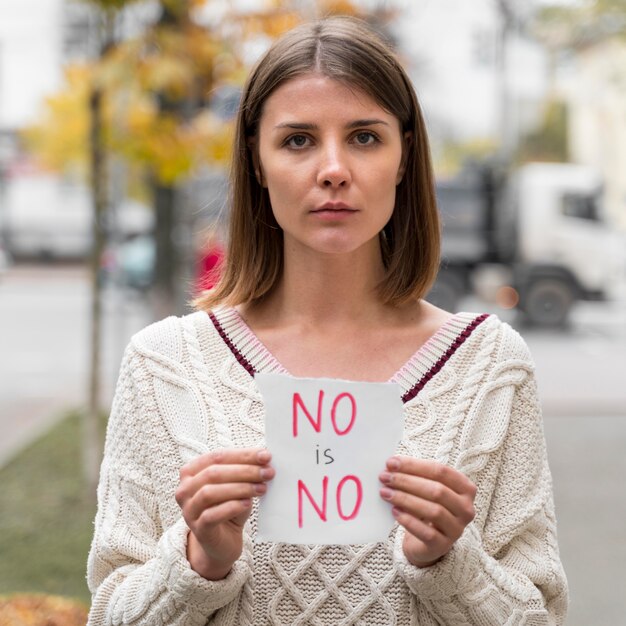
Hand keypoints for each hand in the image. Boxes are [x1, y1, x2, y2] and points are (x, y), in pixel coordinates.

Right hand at [175, 448, 273, 579]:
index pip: (217, 456)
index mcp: (192, 471)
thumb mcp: (236, 484)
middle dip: (244, 470)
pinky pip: (212, 515)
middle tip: (268, 472)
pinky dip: (232, 507)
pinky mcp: (198, 529)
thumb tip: (264, 457)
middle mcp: (185, 489)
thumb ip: (244, 470)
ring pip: (210, 493)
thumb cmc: (230, 507)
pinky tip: (248, 503)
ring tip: (262, 488)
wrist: (223, 541)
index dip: (243, 455)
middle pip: (214, 473)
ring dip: (240, 488)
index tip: (266, 456)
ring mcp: (189, 510)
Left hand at [379, 456, 475, 567]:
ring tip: (385, 493)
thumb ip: (415, 475)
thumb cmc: (427, 506)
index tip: (391, 463)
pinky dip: (409, 520)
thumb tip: (391, 464)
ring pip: (433, 510)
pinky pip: (426, 532)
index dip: (415, 465)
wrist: (427, 542)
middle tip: (384, 477)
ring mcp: (457, 529)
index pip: (441, 471)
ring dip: (405, 499)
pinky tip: (394, 511)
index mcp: (465, 488)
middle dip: (407, 481)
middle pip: (437, 490)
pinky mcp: (443, 546)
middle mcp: (466, 508)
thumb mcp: (426, 488)